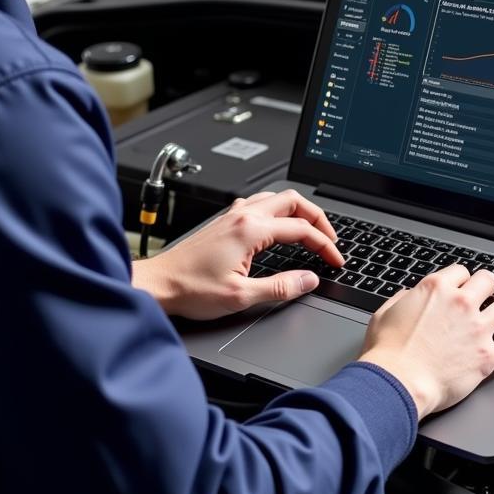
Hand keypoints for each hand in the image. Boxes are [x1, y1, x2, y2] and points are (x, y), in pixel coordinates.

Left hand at [132, 190, 343, 320]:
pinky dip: (278, 211)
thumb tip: (309, 280)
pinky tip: (278, 227)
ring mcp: (231, 215)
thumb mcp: (241, 296)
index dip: (325, 244)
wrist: (158, 285)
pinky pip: (259, 204)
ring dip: (298, 211)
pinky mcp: (223, 221)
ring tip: (310, 230)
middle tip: (329, 239)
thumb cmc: (190, 289)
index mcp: (251, 230)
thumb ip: (281, 287)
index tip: (335, 259)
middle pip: (293, 200)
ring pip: (276, 197)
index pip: (301, 229)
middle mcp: (242, 216)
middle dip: (317, 218)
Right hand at [357, 264, 493, 419]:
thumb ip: (403, 299)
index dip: (460, 280)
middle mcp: (461, 303)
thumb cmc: (388, 352)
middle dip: (487, 286)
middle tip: (487, 294)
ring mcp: (477, 328)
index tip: (461, 287)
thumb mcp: (385, 313)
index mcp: (436, 289)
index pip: (460, 272)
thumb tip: (410, 297)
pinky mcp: (487, 355)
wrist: (398, 382)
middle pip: (488, 281)